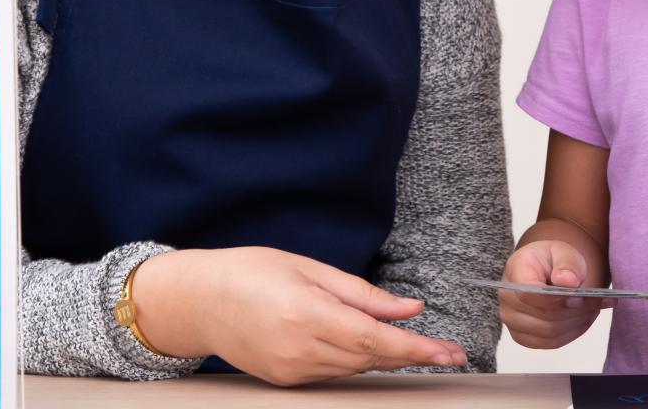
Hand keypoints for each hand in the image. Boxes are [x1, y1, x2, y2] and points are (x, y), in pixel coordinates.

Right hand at [134, 247, 465, 384]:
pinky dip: (358, 360)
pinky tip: (372, 347)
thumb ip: (362, 293)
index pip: (375, 339)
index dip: (417, 348)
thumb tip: (409, 308)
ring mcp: (290, 371)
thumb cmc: (250, 272)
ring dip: (388, 358)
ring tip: (419, 347)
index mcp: (306, 314)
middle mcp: (299, 350)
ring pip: (355, 369)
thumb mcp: (310, 268)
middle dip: (412, 355)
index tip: (449, 352)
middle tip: (450, 351)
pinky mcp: (285, 380)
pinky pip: (334, 373)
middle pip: (370, 358)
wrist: (198, 300)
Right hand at [497, 240, 605, 348]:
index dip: (558, 300)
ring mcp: (512, 320)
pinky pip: (550, 343)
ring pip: (549, 333)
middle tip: (597, 303)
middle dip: (575, 312)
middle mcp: (507, 297)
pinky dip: (572, 333)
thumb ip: (567, 264)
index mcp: (516, 270)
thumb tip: (567, 282)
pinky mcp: (523, 336)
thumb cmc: (554, 260)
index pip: (530, 294)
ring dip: (576, 323)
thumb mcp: (565, 252)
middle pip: (544, 317)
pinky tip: (584, 320)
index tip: (580, 297)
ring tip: (594, 309)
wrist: (546, 269)